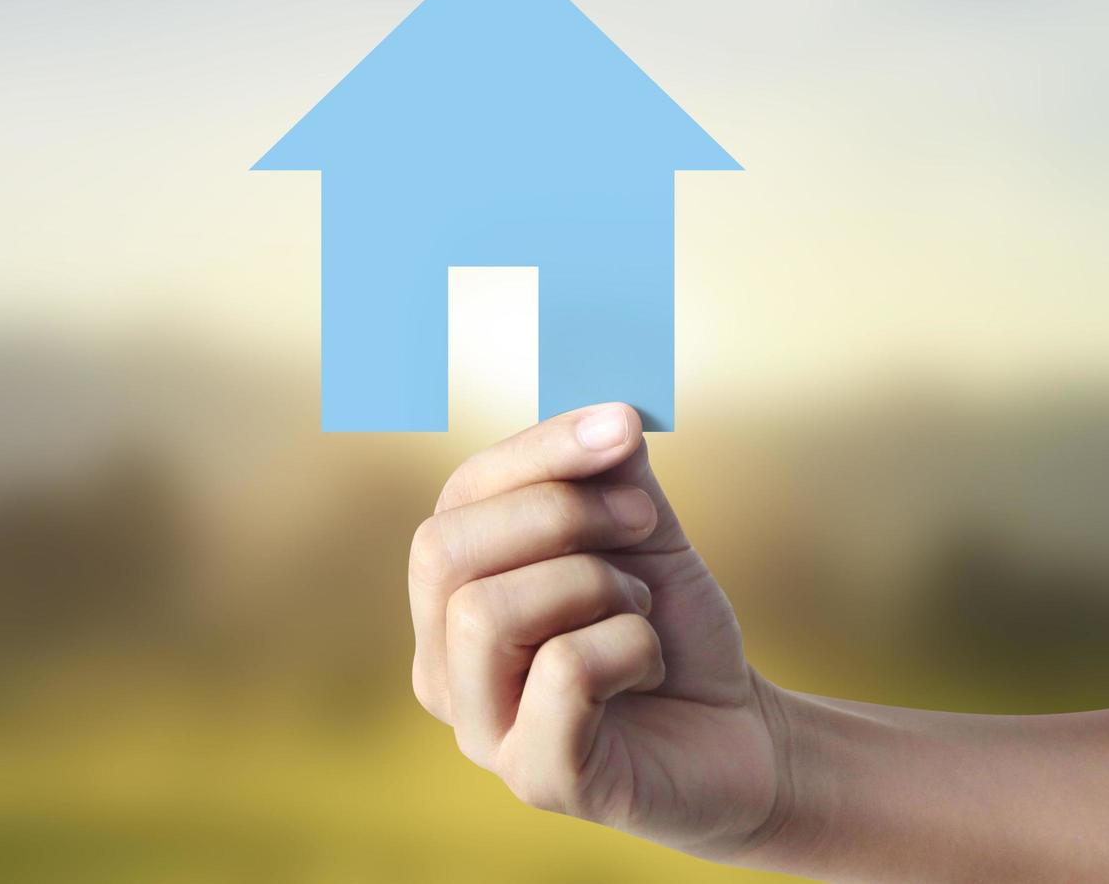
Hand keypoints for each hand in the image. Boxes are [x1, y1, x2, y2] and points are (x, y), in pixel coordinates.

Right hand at [409, 403, 787, 859]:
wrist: (744, 738)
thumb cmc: (672, 635)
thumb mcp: (639, 535)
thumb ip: (606, 473)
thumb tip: (603, 408)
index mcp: (448, 602)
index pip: (455, 500)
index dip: (536, 450)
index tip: (625, 426)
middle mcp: (441, 669)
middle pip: (442, 551)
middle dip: (555, 515)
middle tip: (642, 527)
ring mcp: (481, 731)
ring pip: (484, 613)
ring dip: (593, 587)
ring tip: (639, 612)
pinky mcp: (537, 778)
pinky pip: (562, 674)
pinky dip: (629, 648)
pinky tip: (650, 667)